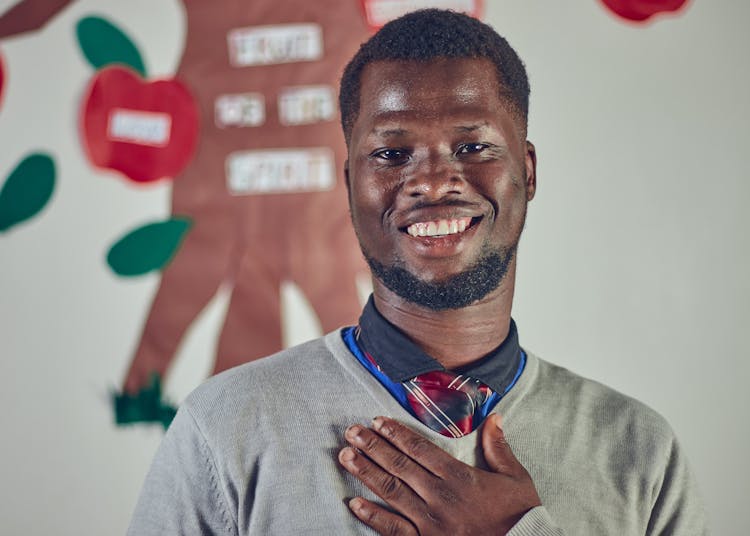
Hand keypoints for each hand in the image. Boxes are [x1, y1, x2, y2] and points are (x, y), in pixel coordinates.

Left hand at [338, 414, 540, 534]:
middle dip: (373, 447)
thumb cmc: (520, 515)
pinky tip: (355, 504)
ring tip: (346, 457)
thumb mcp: (515, 478)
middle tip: (351, 432)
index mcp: (460, 477)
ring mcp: (431, 523)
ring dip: (367, 473)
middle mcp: (441, 497)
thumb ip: (499, 447)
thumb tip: (495, 417)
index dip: (396, 433)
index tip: (377, 421)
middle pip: (400, 466)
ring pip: (392, 493)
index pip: (420, 449)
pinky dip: (374, 517)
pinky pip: (394, 530)